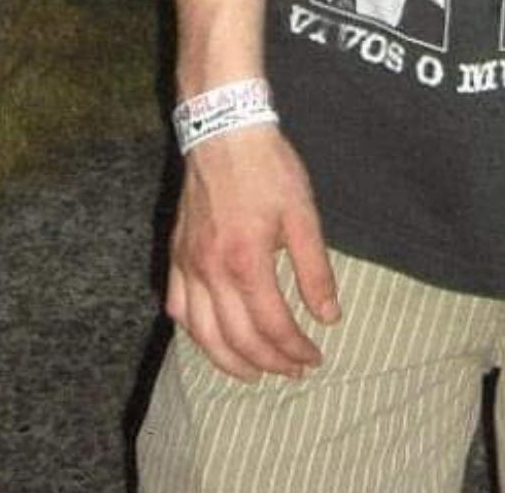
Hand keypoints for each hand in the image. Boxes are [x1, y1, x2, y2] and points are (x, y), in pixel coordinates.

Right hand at [167, 124, 338, 381]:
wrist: (224, 131)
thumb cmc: (268, 169)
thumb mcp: (303, 214)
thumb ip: (315, 270)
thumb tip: (328, 317)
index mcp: (246, 262)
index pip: (272, 326)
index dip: (294, 349)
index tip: (314, 356)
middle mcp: (211, 271)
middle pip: (238, 338)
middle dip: (269, 362)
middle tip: (293, 369)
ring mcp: (188, 264)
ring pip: (202, 333)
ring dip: (229, 361)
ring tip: (254, 372)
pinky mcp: (176, 254)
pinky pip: (178, 307)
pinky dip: (194, 332)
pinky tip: (211, 337)